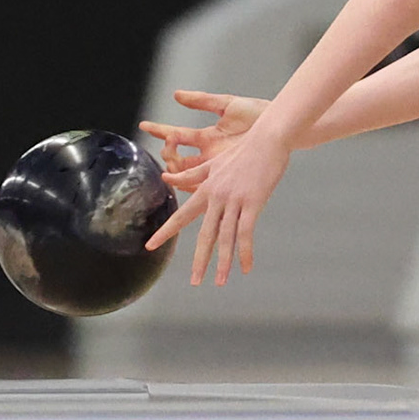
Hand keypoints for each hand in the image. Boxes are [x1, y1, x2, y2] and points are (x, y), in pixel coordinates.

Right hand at [140, 90, 266, 179]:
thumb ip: (201, 101)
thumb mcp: (227, 105)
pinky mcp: (226, 177)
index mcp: (206, 136)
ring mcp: (216, 167)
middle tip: (168, 146)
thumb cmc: (257, 113)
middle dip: (168, 154)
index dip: (159, 131)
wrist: (280, 127)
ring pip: (187, 175)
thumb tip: (176, 95)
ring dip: (175, 171)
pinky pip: (204, 186)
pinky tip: (183, 181)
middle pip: (177, 160)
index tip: (144, 125)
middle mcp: (208, 153)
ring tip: (170, 165)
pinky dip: (191, 185)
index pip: (177, 135)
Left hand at [143, 123, 290, 285]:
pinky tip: (246, 267)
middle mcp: (216, 197)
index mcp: (206, 189)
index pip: (182, 215)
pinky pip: (246, 232)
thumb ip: (192, 174)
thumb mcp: (215, 161)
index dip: (165, 232)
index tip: (150, 246)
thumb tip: (167, 176)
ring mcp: (235, 200)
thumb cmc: (245, 148)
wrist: (268, 137)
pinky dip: (245, 252)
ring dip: (223, 263)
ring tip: (219, 282)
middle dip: (199, 260)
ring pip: (225, 237)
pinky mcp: (253, 202)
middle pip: (205, 234)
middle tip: (194, 281)